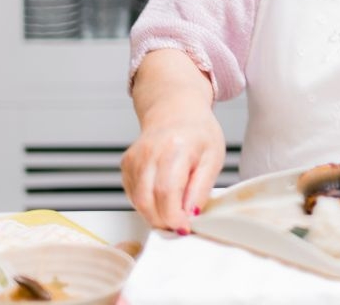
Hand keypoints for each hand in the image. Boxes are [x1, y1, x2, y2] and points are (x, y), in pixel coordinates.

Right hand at [121, 107, 225, 232]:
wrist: (176, 112)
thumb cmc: (198, 133)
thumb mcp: (213, 158)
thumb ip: (201, 188)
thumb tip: (190, 215)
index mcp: (175, 147)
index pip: (166, 191)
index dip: (174, 216)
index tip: (185, 226)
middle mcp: (149, 151)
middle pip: (147, 199)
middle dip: (163, 220)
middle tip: (180, 223)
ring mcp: (134, 158)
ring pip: (137, 201)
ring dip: (155, 214)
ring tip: (174, 210)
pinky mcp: (126, 164)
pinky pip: (133, 195)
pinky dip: (147, 204)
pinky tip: (162, 197)